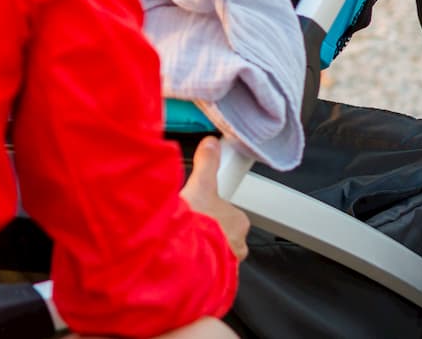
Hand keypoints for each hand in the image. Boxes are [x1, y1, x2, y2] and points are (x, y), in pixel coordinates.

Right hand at [181, 137, 249, 260]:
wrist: (183, 257)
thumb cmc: (197, 224)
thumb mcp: (200, 184)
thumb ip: (207, 163)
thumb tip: (211, 144)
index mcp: (239, 221)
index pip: (232, 213)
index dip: (216, 210)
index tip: (203, 210)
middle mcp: (238, 244)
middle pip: (225, 232)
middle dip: (210, 229)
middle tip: (189, 222)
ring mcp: (226, 263)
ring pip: (216, 250)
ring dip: (202, 246)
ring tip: (183, 239)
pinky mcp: (213, 277)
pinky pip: (207, 266)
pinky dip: (197, 261)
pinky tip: (183, 254)